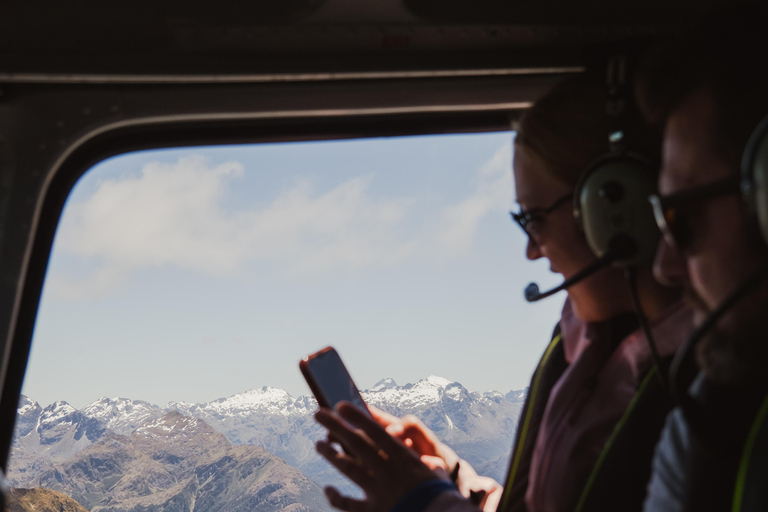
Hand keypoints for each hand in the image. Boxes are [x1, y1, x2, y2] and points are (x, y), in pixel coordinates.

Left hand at [315, 402, 449, 511]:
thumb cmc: (440, 495)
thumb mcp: (435, 471)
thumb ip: (421, 459)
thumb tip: (422, 453)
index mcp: (403, 458)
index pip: (376, 431)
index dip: (357, 416)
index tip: (340, 405)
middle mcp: (387, 471)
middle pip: (357, 444)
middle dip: (336, 427)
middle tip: (318, 414)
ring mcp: (378, 491)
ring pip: (349, 468)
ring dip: (332, 455)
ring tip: (319, 444)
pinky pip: (348, 504)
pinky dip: (336, 497)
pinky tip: (328, 489)